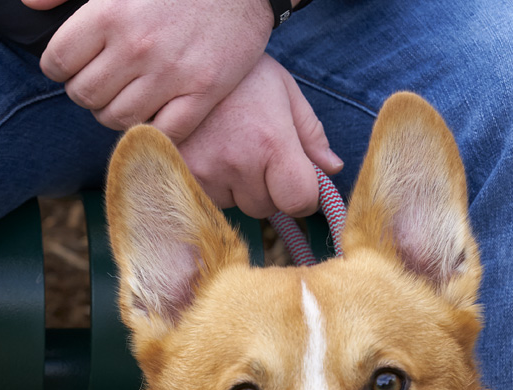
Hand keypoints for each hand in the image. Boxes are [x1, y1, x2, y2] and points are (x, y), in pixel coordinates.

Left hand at [22, 0, 272, 141]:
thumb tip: (29, 4)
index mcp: (108, 13)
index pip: (59, 62)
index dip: (60, 66)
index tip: (72, 63)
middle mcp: (136, 47)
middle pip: (85, 96)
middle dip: (86, 90)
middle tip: (101, 80)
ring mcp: (171, 74)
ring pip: (118, 120)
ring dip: (115, 113)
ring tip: (125, 95)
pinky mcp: (203, 92)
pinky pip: (163, 133)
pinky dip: (152, 131)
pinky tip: (153, 114)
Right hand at [177, 54, 342, 217]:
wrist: (179, 59)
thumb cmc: (240, 75)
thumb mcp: (283, 91)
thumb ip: (311, 133)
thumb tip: (333, 169)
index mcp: (271, 141)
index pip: (299, 200)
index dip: (304, 198)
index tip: (299, 187)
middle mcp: (238, 162)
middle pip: (266, 206)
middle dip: (267, 189)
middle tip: (254, 152)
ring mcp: (206, 172)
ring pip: (237, 206)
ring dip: (239, 189)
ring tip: (228, 148)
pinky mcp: (183, 178)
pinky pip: (211, 201)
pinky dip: (215, 187)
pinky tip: (210, 155)